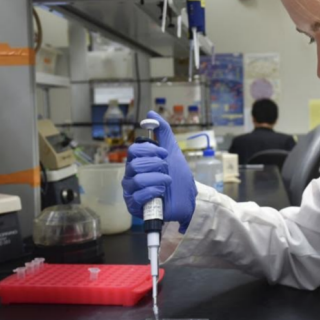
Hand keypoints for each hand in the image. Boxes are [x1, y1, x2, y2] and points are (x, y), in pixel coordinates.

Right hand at [123, 111, 196, 229]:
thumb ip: (162, 132)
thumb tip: (151, 114)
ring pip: (137, 180)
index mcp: (138, 162)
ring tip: (168, 182)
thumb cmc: (178, 177)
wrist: (188, 200)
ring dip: (158, 179)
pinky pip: (138, 196)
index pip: (134, 150)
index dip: (150, 150)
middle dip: (156, 165)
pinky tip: (161, 192)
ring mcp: (132, 191)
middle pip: (134, 164)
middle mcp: (131, 175)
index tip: (164, 154)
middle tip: (167, 169)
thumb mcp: (172, 151)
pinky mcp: (135, 206)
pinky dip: (153, 191)